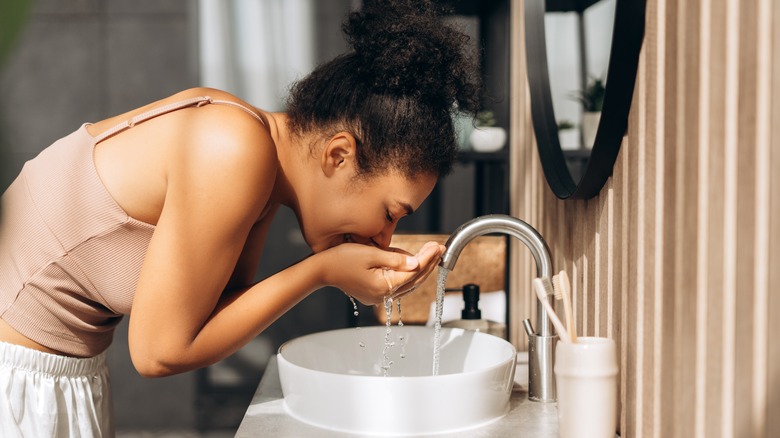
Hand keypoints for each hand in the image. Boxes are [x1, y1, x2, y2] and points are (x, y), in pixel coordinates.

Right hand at [315, 241, 444, 304]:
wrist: (321, 269)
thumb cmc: (341, 258)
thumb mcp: (370, 253)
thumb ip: (395, 259)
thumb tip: (417, 263)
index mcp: (383, 286)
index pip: (414, 272)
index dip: (428, 258)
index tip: (437, 246)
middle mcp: (383, 296)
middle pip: (414, 280)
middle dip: (428, 263)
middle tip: (439, 248)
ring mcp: (378, 297)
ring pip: (407, 283)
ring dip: (419, 268)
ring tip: (428, 252)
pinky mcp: (374, 293)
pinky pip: (396, 283)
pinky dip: (405, 272)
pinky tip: (409, 260)